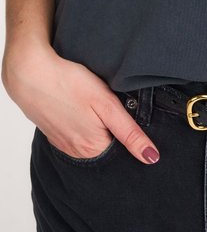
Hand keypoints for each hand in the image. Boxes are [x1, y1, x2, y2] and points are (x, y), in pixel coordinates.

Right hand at [2, 41, 159, 163]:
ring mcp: (64, 144)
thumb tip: (151, 157)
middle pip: (109, 148)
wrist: (30, 73)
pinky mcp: (56, 134)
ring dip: (101, 128)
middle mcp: (78, 153)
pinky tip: (84, 109)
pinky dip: (85, 125)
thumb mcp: (107, 105)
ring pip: (93, 141)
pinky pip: (77, 135)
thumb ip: (130, 133)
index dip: (134, 138)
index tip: (131, 119)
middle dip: (117, 133)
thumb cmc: (69, 84)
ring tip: (98, 107)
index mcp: (94, 149)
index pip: (124, 153)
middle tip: (112, 108)